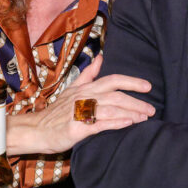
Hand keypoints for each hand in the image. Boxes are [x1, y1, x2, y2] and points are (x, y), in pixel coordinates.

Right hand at [6, 55, 154, 154]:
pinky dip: (116, 123)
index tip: (148, 86)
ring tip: (144, 118)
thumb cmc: (57, 112)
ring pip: (111, 109)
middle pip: (116, 95)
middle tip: (152, 109)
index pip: (112, 80)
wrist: (36, 129)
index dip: (131, 82)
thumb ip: (88, 74)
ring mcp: (80, 112)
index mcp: (85, 88)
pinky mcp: (77, 128)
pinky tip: (128, 124)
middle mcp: (84, 97)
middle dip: (136, 101)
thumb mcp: (72, 89)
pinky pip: (100, 124)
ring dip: (130, 112)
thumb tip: (101, 57)